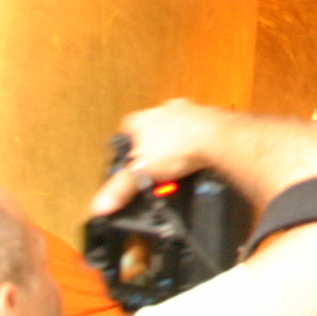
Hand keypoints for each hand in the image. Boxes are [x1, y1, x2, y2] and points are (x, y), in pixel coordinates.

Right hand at [87, 98, 228, 215]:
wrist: (216, 137)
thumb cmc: (178, 146)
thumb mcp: (141, 173)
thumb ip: (120, 189)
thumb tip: (100, 205)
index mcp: (142, 119)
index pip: (125, 129)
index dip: (126, 146)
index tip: (129, 160)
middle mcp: (164, 110)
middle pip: (151, 129)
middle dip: (153, 147)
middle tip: (155, 166)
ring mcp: (187, 111)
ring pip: (176, 127)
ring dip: (176, 144)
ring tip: (176, 165)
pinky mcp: (208, 118)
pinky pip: (198, 130)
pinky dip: (196, 144)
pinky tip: (196, 158)